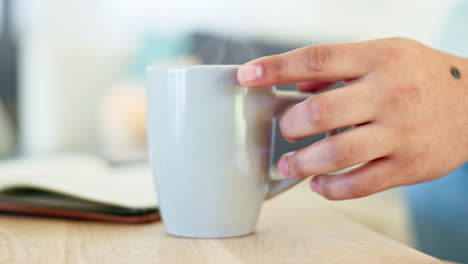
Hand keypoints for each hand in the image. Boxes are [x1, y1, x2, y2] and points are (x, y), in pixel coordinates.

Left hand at [237, 37, 467, 199]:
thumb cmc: (418, 76)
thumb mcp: (383, 55)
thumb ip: (338, 67)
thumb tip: (295, 80)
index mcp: (378, 59)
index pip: (317, 59)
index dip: (276, 68)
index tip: (247, 76)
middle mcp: (388, 94)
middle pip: (321, 111)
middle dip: (291, 124)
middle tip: (285, 130)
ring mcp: (400, 132)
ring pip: (337, 153)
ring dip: (302, 163)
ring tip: (288, 165)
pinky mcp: (409, 166)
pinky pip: (361, 184)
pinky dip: (332, 189)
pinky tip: (320, 185)